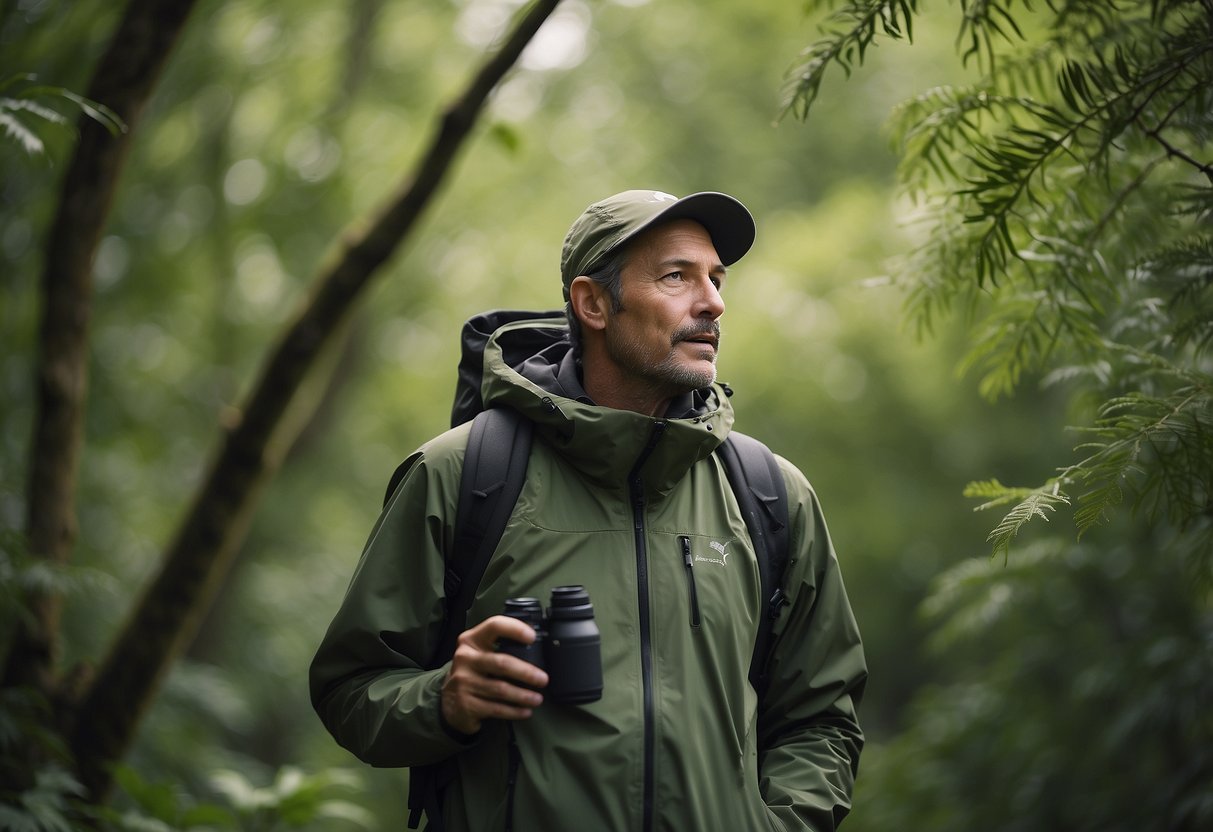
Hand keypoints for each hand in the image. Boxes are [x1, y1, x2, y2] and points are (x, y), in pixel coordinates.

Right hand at [441, 615, 548, 734]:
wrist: (449, 702)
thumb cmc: (473, 673)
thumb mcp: (480, 654)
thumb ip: (499, 647)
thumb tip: (536, 649)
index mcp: (471, 640)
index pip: (494, 626)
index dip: (515, 629)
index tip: (532, 637)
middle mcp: (465, 658)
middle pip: (501, 663)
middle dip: (526, 672)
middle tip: (543, 679)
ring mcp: (463, 682)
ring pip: (500, 689)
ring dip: (523, 695)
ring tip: (537, 699)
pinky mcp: (465, 703)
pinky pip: (496, 708)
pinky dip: (514, 711)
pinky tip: (525, 711)